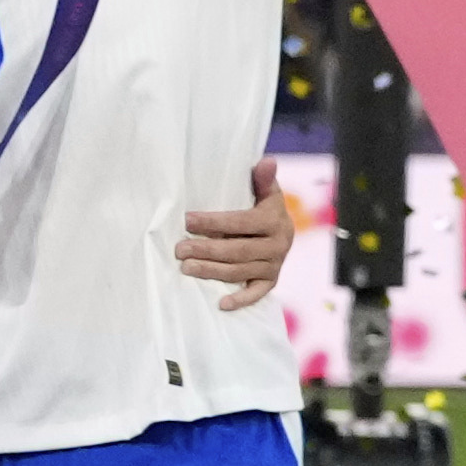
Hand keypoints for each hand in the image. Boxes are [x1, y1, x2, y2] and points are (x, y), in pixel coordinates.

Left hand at [171, 179, 303, 299]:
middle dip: (206, 250)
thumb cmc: (265, 207)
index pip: (240, 223)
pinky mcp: (271, 281)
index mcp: (274, 221)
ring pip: (240, 271)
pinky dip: (241, 300)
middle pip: (237, 250)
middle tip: (179, 249)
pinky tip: (222, 304)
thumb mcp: (267, 192)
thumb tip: (267, 160)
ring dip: (212, 271)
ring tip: (186, 268)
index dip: (214, 222)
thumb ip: (263, 178)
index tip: (187, 220)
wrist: (286, 230)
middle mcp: (278, 245)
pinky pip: (257, 293)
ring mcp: (274, 265)